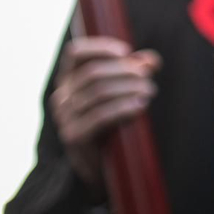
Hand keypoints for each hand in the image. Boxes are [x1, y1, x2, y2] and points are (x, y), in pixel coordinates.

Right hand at [50, 37, 160, 190]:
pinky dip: (123, 107)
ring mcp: (65, 117)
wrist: (102, 166)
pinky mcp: (74, 136)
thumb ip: (134, 73)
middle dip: (125, 70)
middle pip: (93, 73)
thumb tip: (151, 60)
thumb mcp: (121, 92)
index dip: (100, 47)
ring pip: (98, 92)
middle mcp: (62, 96)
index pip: (75, 53)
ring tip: (149, 91)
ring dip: (128, 88)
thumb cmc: (112, 122)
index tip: (126, 51)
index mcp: (69, 80)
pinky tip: (140, 106)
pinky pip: (100, 116)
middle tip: (147, 76)